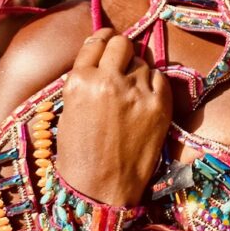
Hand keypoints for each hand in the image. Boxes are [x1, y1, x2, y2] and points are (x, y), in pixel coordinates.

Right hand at [55, 28, 171, 206]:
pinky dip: (153, 86)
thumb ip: (85, 81)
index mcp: (79, 81)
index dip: (103, 40)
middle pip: (122, 43)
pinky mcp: (160, 104)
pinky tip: (145, 101)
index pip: (96, 42)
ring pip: (142, 62)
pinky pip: (160, 78)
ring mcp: (137, 91)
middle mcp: (108, 80)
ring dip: (137, 73)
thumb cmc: (78, 155)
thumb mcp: (69, 111)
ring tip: (131, 94)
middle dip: (121, 51)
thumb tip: (101, 59)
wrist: (101, 189)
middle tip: (122, 63)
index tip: (108, 41)